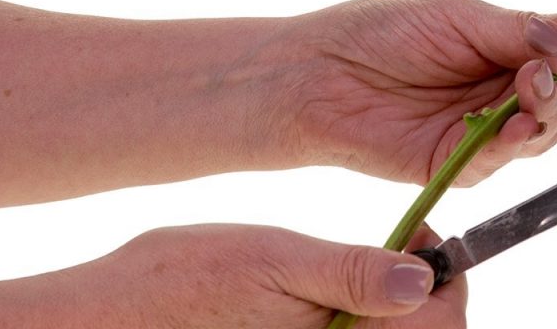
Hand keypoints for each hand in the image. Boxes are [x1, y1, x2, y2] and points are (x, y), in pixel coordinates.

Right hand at [0, 224, 465, 328]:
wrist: (110, 317)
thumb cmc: (179, 285)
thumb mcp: (271, 262)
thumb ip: (350, 275)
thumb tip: (420, 278)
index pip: (438, 325)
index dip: (446, 279)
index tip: (424, 236)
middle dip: (430, 297)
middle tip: (406, 249)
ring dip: (403, 310)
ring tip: (382, 265)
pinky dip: (369, 320)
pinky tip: (349, 294)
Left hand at [281, 0, 556, 184]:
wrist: (320, 71)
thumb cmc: (383, 32)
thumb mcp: (462, 17)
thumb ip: (526, 28)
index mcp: (527, 44)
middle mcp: (522, 88)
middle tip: (549, 44)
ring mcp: (497, 130)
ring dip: (555, 95)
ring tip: (526, 73)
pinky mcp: (465, 165)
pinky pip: (509, 157)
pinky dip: (518, 136)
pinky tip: (511, 118)